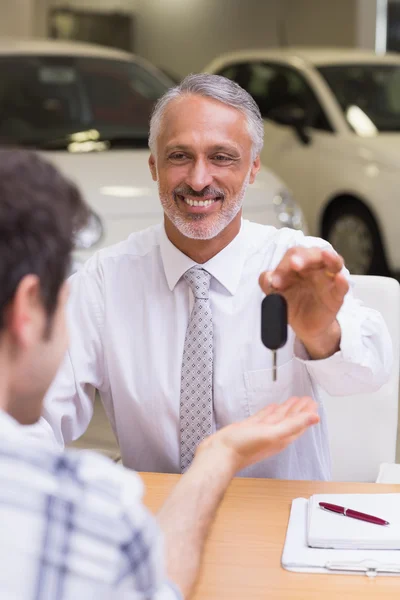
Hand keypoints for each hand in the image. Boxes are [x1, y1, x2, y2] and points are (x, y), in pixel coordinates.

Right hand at [196, 396, 319, 474]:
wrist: (219, 454)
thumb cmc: (243, 448)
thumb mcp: (272, 434)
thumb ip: (293, 425)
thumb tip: (314, 418)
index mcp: (281, 438)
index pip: (299, 424)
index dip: (307, 414)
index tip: (314, 403)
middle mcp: (272, 435)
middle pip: (290, 420)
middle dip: (299, 410)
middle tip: (307, 399)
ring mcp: (260, 432)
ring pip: (277, 418)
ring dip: (286, 409)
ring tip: (293, 400)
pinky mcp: (248, 428)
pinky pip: (263, 418)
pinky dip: (269, 411)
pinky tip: (271, 407)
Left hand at [259, 247, 348, 357]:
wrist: (303, 327)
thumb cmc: (292, 304)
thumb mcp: (276, 293)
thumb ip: (268, 283)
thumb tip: (268, 277)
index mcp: (300, 265)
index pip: (294, 255)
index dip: (283, 266)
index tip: (275, 282)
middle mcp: (316, 268)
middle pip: (314, 254)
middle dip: (304, 257)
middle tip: (294, 264)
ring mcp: (328, 281)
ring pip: (334, 263)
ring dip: (330, 258)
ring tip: (325, 255)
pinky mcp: (336, 297)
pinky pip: (342, 287)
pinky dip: (342, 282)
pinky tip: (339, 278)